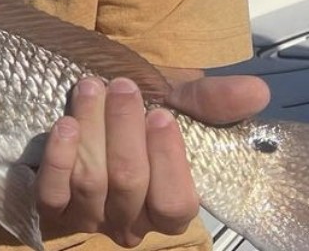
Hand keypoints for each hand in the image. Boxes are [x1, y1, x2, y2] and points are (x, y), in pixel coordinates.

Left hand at [37, 72, 269, 246]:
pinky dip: (58, 159)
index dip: (167, 160)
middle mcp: (130, 222)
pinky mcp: (51, 208)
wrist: (97, 103)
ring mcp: (89, 217)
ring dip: (90, 129)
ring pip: (90, 183)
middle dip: (123, 130)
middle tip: (122, 87)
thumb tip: (256, 90)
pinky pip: (52, 195)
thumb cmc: (144, 109)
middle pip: (128, 184)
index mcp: (168, 206)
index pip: (174, 205)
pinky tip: (64, 125)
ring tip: (91, 88)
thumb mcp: (180, 102)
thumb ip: (214, 102)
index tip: (161, 113)